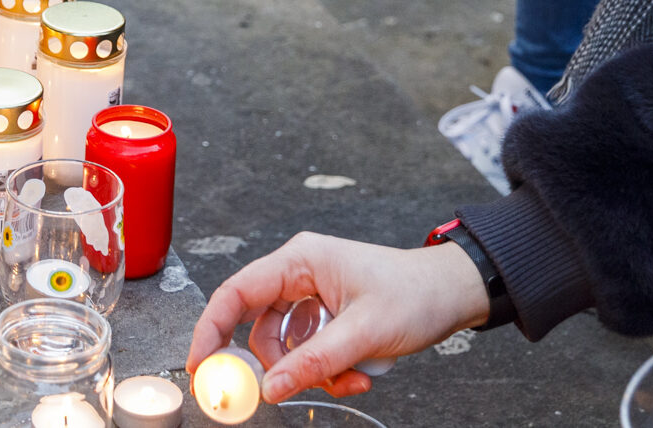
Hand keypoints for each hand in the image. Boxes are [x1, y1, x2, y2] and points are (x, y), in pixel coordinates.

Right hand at [189, 235, 490, 401]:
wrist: (453, 293)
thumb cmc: (415, 292)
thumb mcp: (364, 332)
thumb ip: (314, 361)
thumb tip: (271, 388)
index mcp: (300, 260)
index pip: (236, 292)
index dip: (211, 328)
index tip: (199, 364)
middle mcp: (299, 274)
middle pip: (259, 327)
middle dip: (278, 365)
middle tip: (284, 392)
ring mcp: (312, 296)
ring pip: (285, 347)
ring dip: (312, 373)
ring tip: (349, 379)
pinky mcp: (326, 316)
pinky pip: (308, 352)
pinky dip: (327, 371)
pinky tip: (357, 376)